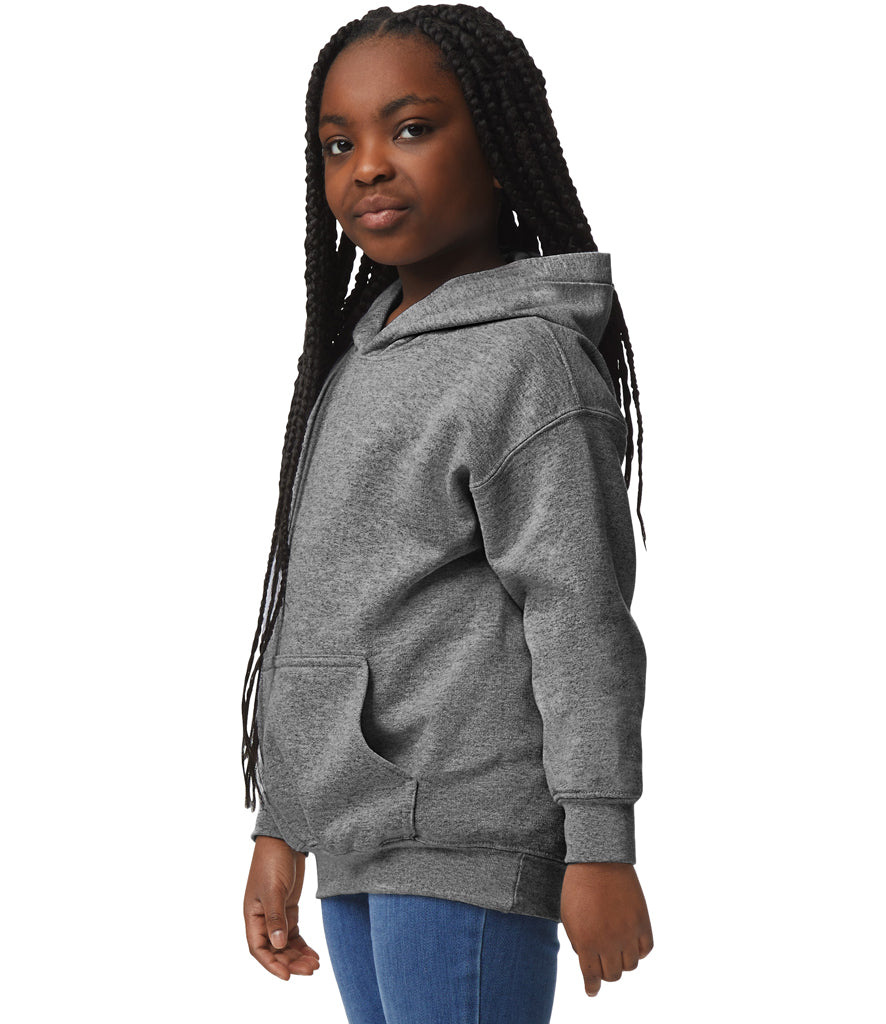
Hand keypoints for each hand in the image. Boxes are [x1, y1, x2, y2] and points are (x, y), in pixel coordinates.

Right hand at [244, 836, 320, 979]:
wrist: (285, 839)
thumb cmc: (273, 861)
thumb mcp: (273, 890)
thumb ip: (275, 918)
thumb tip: (277, 946)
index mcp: (252, 916)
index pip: (258, 949)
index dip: (271, 965)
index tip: (288, 976)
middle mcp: (262, 919)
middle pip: (274, 950)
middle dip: (291, 962)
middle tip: (310, 970)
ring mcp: (276, 914)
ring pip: (285, 944)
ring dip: (298, 956)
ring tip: (315, 965)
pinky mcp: (289, 908)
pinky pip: (294, 933)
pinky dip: (302, 945)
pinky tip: (313, 954)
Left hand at [560, 862, 652, 996]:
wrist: (598, 861)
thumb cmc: (578, 887)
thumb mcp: (568, 918)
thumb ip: (578, 943)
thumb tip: (587, 962)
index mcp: (586, 942)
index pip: (591, 977)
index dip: (592, 987)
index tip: (592, 990)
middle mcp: (609, 942)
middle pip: (613, 975)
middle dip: (606, 971)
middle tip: (602, 961)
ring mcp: (628, 933)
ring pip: (630, 966)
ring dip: (622, 961)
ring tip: (615, 948)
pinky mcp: (643, 922)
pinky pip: (645, 950)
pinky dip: (638, 950)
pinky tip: (630, 942)